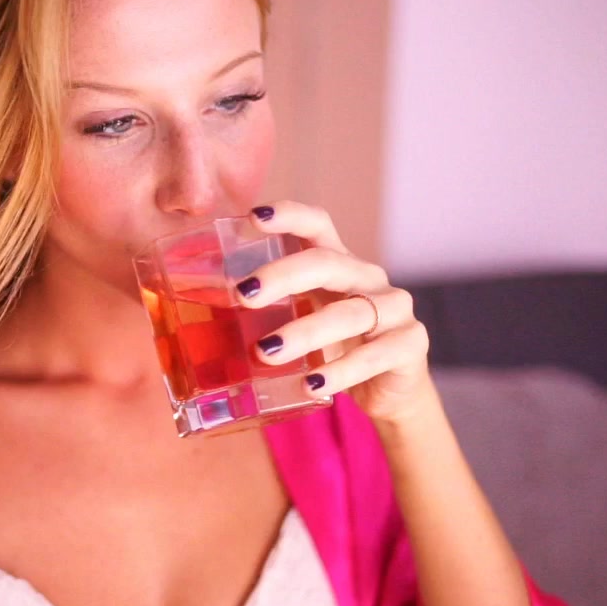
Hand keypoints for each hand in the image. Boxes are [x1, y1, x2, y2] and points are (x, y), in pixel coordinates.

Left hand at [233, 201, 434, 425]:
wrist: (388, 390)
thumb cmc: (332, 349)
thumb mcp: (300, 324)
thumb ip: (267, 315)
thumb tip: (196, 318)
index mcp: (338, 264)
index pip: (317, 225)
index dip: (289, 215)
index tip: (253, 216)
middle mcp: (367, 279)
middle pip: (327, 263)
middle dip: (283, 276)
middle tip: (243, 295)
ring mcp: (393, 310)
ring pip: (349, 313)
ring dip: (304, 332)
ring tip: (265, 352)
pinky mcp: (410, 345)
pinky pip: (374, 355)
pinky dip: (340, 372)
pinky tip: (312, 385)